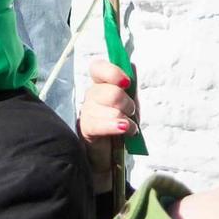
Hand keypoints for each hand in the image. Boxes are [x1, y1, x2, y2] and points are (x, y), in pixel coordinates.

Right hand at [78, 61, 134, 192]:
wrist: (108, 152)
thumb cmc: (119, 122)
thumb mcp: (128, 103)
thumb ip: (130, 87)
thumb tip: (132, 66)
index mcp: (100, 83)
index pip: (98, 67)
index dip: (113, 72)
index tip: (126, 83)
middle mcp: (91, 94)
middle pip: (111, 92)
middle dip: (127, 104)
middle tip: (130, 112)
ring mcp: (87, 111)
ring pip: (111, 109)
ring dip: (126, 119)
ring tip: (129, 126)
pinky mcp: (86, 128)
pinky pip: (102, 124)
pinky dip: (118, 126)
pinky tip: (124, 129)